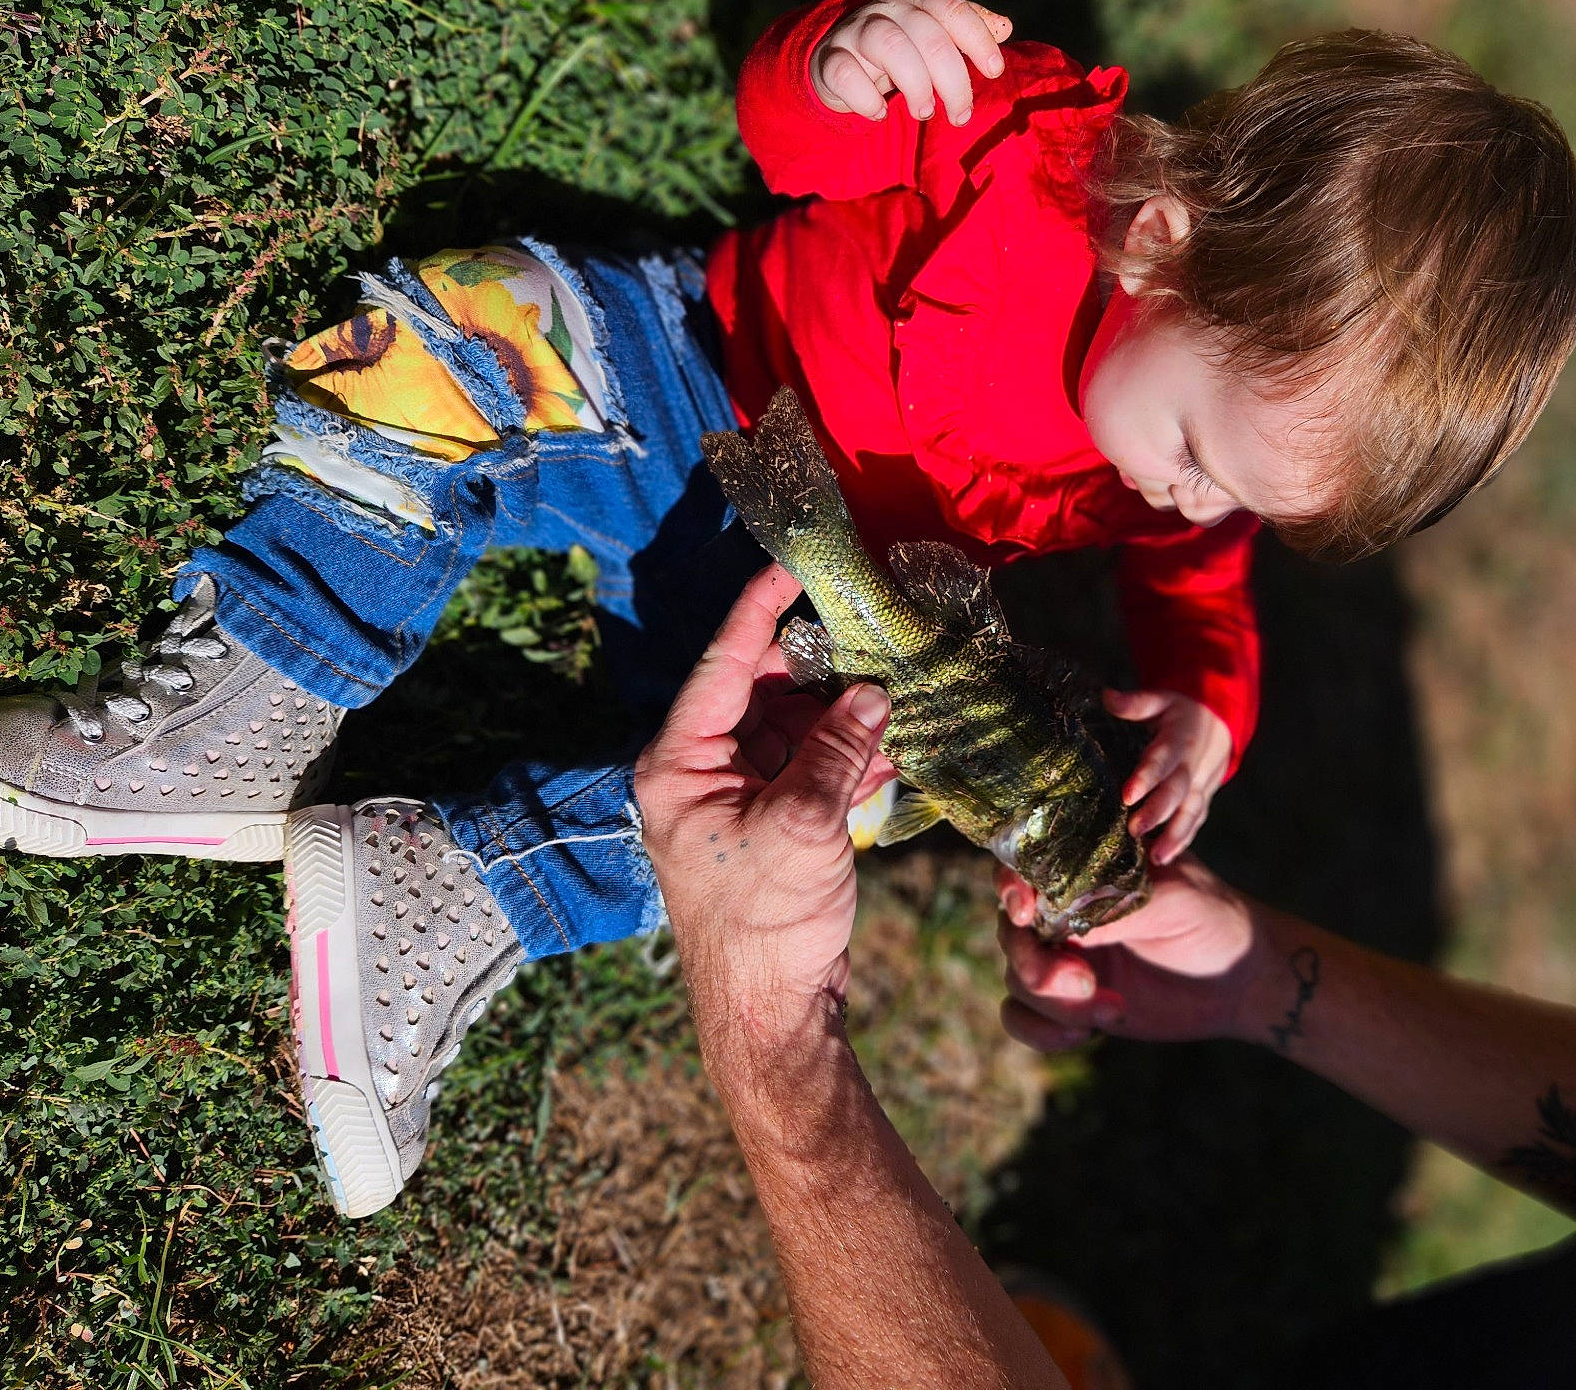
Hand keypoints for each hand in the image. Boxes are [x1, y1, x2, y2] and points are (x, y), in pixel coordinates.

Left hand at [634, 567, 894, 1036]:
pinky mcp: (770, 822)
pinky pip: (810, 766)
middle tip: (868, 625)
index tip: (791, 564)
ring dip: (843, 713)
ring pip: (794, 726)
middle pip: (761, 689)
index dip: (760, 610)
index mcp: (680, 763)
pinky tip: (893, 746)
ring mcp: (735, 796)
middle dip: (817, 664)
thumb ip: (839, 749)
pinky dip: (849, 755)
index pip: (723, 663)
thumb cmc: (764, 924)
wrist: (770, 1012)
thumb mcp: (805, 825)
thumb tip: (872, 691)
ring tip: (895, 687)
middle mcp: (700, 771)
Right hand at [811, 0, 1012, 125]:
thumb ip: (965, 33)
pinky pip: (847, 74)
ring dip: (915, 85)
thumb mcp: (932, 39)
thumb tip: (1005, 28)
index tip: (995, 71)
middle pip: (927, 34)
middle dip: (952, 80)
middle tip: (961, 115)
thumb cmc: (897, 53)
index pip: (951, 7)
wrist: (836, 61)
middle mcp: (888, 10)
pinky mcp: (831, 60)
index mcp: (918, 4)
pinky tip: (879, 114)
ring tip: (924, 112)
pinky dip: (867, 99)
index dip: (976, 37)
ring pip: (889, 45)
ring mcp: (855, 32)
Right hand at [995, 855, 1262, 1051]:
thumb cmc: (1212, 919)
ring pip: (1016, 978)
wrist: (1238, 981)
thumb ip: (1117, 907)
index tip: (1025, 912)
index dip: (1011, 886)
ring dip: (1053, 1003)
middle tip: (1083, 983)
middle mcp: (1064, 910)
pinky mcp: (1067, 1002)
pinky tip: (1084, 1035)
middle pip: (1011, 931)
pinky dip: (1041, 1032)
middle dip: (1036, 964)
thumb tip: (1062, 922)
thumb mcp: (1173, 900)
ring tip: (1113, 1011)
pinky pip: (1021, 1017)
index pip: (1024, 867)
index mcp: (1085, 868)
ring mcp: (1062, 956)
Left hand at [1105, 688, 1232, 863]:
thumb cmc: (1180, 712)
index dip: (1146, 777)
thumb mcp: (1161, 700)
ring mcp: (1201, 785)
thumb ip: (1136, 703)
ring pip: (1190, 812)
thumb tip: (1107, 696)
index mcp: (1179, 740)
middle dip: (1157, 813)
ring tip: (1157, 858)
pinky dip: (1184, 840)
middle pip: (1176, 792)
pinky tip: (1168, 857)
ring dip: (1175, 836)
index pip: (1162, 760)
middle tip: (1135, 831)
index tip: (1128, 795)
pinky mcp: (1204, 798)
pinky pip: (1196, 821)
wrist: (1222, 721)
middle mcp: (1192, 766)